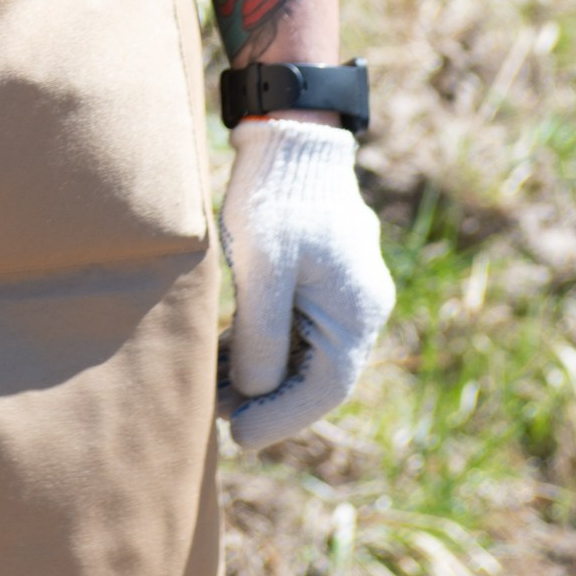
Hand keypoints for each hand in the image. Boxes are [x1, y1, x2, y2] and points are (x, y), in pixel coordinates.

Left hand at [218, 117, 394, 449]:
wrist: (291, 137)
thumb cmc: (278, 197)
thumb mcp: (264, 269)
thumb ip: (261, 336)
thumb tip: (252, 392)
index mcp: (356, 311)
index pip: (325, 388)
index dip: (281, 418)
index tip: (238, 438)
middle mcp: (361, 308)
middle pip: (317, 375)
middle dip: (268, 401)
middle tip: (219, 420)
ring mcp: (344, 292)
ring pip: (305, 353)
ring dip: (263, 375)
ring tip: (214, 394)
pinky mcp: (322, 277)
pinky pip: (299, 327)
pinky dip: (266, 345)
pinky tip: (226, 355)